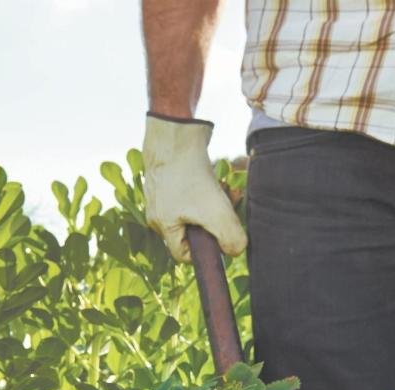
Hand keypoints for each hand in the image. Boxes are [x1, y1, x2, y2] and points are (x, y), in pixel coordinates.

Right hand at [142, 114, 247, 261]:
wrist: (176, 131)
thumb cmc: (191, 175)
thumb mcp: (217, 214)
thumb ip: (231, 239)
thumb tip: (235, 250)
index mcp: (162, 225)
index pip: (183, 254)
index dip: (205, 251)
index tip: (221, 235)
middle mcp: (158, 211)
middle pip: (193, 230)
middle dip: (216, 222)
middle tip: (229, 208)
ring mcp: (163, 192)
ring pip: (196, 209)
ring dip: (216, 203)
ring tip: (227, 190)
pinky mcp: (171, 175)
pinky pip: (193, 191)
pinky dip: (209, 188)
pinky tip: (220, 178)